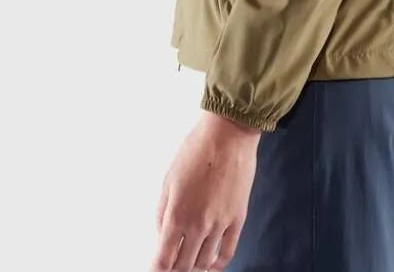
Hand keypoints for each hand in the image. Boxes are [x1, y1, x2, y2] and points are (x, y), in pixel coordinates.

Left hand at [151, 110, 261, 270]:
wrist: (228, 134)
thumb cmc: (196, 150)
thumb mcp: (168, 180)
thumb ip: (162, 212)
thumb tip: (162, 233)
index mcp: (176, 215)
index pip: (163, 260)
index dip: (157, 269)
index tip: (155, 270)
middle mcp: (198, 225)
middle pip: (183, 265)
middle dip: (174, 268)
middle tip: (171, 264)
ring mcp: (220, 224)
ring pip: (204, 262)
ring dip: (194, 267)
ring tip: (188, 264)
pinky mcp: (238, 218)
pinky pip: (228, 251)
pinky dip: (218, 264)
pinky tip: (211, 265)